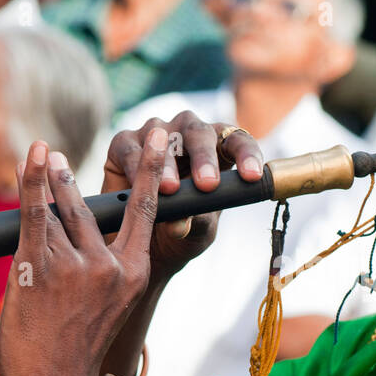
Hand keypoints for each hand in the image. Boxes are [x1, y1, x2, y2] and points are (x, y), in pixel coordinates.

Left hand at [0, 140, 166, 375]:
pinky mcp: (40, 268)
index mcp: (134, 274)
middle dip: (106, 166)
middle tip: (117, 133)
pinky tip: (30, 156)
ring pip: (62, 208)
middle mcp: (111, 266)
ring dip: (53, 179)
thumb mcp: (103, 307)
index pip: (147, 210)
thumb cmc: (71, 354)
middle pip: (101, 203)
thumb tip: (69, 222)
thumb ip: (96, 266)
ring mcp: (76, 266)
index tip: (162, 136)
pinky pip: (35, 214)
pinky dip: (30, 181)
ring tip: (47, 154)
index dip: (153, 169)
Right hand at [102, 111, 263, 282]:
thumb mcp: (198, 232)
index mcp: (219, 149)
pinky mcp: (124, 142)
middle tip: (207, 185)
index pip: (238, 142)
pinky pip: (130, 148)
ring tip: (169, 189)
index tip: (252, 176)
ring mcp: (156, 134)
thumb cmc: (182, 232)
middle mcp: (188, 133)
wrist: (142, 243)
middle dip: (205, 158)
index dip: (247, 155)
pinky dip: (135, 164)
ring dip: (167, 163)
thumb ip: (196, 223)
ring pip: (164, 137)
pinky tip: (138, 183)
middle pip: (200, 134)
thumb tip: (180, 223)